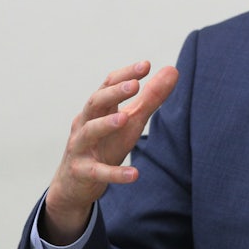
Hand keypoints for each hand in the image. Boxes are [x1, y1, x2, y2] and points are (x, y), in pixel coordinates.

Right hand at [41, 61, 178, 244]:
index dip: (125, 74)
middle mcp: (85, 124)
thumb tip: (173, 70)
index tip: (146, 65)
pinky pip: (99, 172)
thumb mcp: (130, 121)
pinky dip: (115, 173)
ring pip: (89, 132)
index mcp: (97, 109)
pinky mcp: (82, 172)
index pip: (107, 85)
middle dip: (114, 93)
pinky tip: (134, 174)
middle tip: (135, 85)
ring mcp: (80, 148)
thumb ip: (151, 98)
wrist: (75, 183)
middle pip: (95, 103)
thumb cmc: (105, 145)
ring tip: (124, 118)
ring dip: (105, 124)